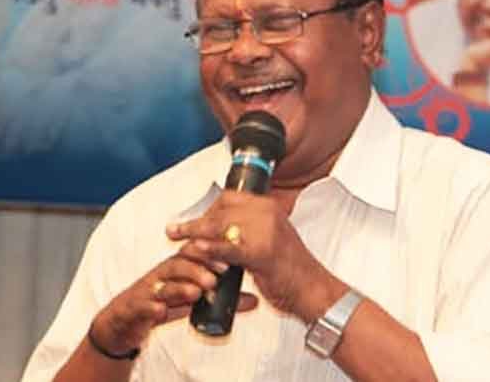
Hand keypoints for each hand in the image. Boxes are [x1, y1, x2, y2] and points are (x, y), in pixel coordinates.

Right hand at [89, 247, 257, 355]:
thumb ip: (221, 299)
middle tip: (216, 276)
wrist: (125, 319)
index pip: (195, 253)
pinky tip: (161, 310)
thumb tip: (253, 299)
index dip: (211, 253)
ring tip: (196, 292)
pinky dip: (152, 306)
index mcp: (178, 267)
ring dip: (180, 286)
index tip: (230, 259)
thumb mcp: (193, 300)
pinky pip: (143, 305)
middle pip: (179, 262)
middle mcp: (163, 274)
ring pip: (162, 282)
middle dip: (198, 267)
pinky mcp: (135, 307)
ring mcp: (148, 289)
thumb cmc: (162, 302)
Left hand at [166, 190, 343, 322]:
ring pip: (221, 226)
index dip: (208, 208)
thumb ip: (249, 230)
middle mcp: (268, 213)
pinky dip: (210, 248)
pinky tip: (195, 249)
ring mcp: (266, 231)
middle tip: (175, 230)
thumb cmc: (292, 271)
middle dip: (196, 220)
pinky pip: (229, 247)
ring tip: (176, 237)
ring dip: (195, 233)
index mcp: (270, 207)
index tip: (195, 220)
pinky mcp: (262, 253)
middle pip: (222, 210)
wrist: (313, 290)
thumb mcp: (271, 239)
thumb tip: (219, 228)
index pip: (230, 197)